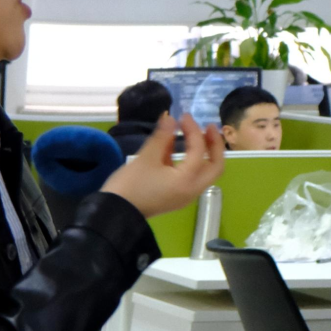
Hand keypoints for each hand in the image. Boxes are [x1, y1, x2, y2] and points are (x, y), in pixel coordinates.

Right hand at [101, 114, 225, 219]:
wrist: (114, 213)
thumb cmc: (130, 185)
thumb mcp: (146, 157)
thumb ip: (162, 136)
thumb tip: (170, 118)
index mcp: (187, 181)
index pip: (199, 151)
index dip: (193, 130)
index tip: (183, 116)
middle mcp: (192, 190)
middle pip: (215, 166)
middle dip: (214, 145)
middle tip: (207, 127)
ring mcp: (185, 195)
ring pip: (205, 172)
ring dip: (203, 153)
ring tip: (193, 133)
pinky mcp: (176, 197)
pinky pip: (191, 177)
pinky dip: (189, 161)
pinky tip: (175, 147)